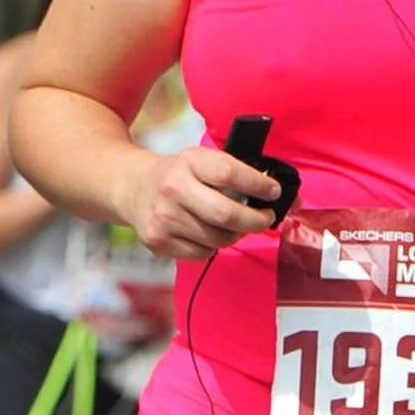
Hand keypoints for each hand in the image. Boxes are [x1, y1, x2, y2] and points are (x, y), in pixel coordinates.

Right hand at [116, 143, 282, 259]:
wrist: (132, 188)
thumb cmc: (179, 175)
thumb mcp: (200, 161)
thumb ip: (235, 174)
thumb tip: (282, 196)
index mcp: (188, 161)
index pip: (230, 173)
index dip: (258, 185)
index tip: (274, 192)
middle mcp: (173, 188)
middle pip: (226, 214)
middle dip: (255, 220)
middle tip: (265, 218)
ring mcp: (163, 217)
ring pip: (217, 239)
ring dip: (234, 235)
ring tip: (234, 225)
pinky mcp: (158, 241)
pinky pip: (202, 253)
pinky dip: (212, 246)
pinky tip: (206, 233)